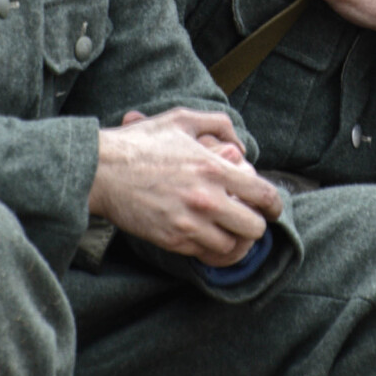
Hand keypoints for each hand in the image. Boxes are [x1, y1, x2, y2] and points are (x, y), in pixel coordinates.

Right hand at [90, 109, 282, 264]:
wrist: (102, 170)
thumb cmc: (141, 142)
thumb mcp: (181, 119)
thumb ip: (218, 124)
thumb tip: (239, 145)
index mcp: (214, 168)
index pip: (262, 194)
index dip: (274, 205)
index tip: (272, 209)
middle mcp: (207, 198)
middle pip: (254, 227)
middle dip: (255, 225)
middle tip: (248, 220)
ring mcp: (190, 223)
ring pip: (233, 247)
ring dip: (235, 241)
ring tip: (230, 233)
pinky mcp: (173, 240)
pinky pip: (206, 255)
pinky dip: (213, 251)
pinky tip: (209, 240)